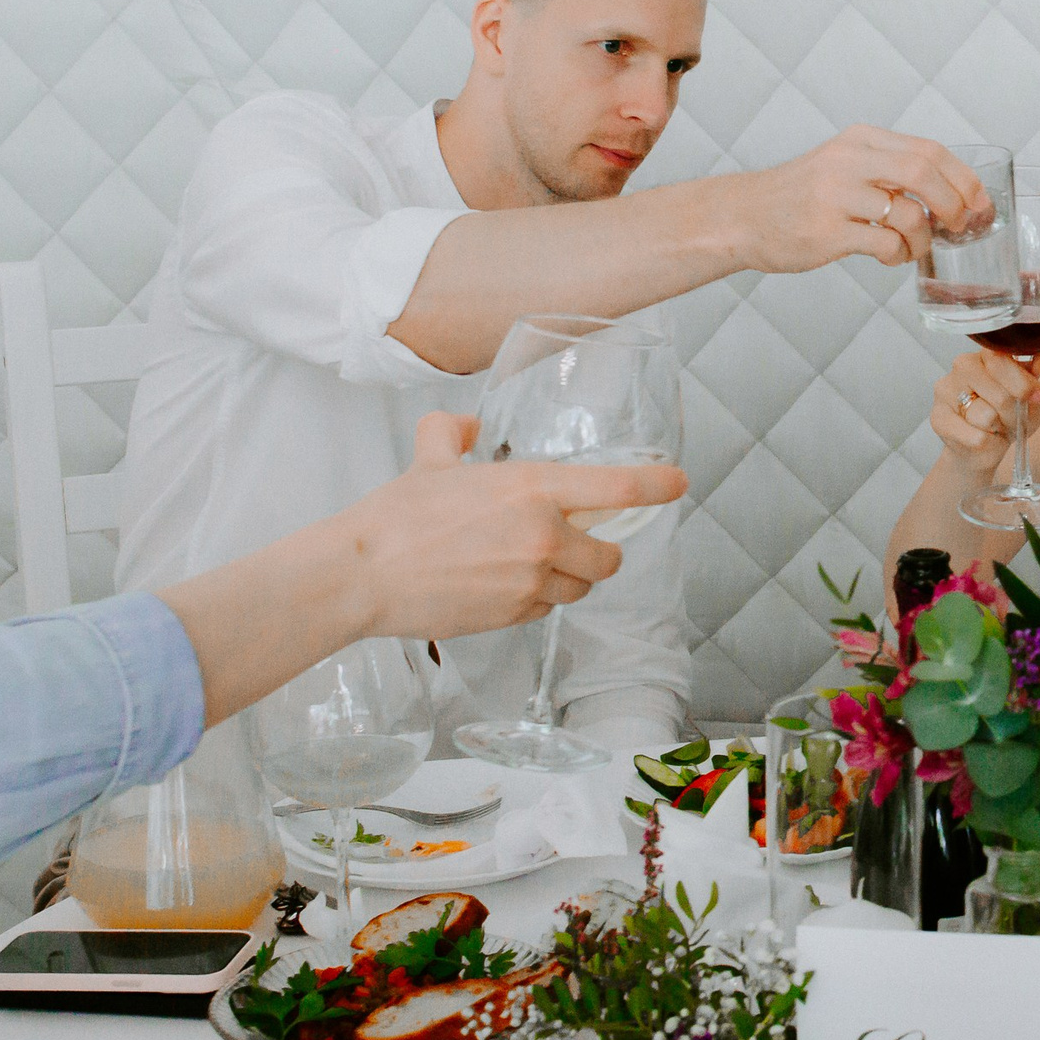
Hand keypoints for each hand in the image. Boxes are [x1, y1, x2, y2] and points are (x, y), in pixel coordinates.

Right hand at [332, 413, 690, 639]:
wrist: (361, 575)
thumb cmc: (394, 516)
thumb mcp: (430, 459)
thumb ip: (454, 432)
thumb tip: (471, 424)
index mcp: (534, 488)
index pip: (618, 486)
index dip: (656, 484)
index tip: (677, 482)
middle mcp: (544, 534)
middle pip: (609, 556)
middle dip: (597, 553)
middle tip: (570, 543)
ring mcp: (532, 579)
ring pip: (581, 587)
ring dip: (567, 579)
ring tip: (527, 566)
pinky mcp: (515, 615)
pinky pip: (548, 609)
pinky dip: (536, 600)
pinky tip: (501, 586)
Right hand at [735, 127, 990, 272]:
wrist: (743, 216)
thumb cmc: (802, 195)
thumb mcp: (844, 164)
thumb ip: (889, 169)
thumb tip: (952, 193)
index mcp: (861, 140)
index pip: (930, 150)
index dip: (965, 179)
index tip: (981, 204)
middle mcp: (849, 161)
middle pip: (925, 172)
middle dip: (955, 205)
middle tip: (959, 227)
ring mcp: (836, 196)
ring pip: (909, 214)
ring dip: (923, 239)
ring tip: (913, 247)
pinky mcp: (826, 232)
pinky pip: (884, 245)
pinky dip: (898, 256)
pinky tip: (890, 257)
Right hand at [931, 349, 1039, 473]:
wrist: (982, 447)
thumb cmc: (1005, 417)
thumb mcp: (1028, 399)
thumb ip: (1034, 379)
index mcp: (986, 354)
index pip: (1003, 361)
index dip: (1023, 385)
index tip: (1035, 398)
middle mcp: (962, 365)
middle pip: (999, 394)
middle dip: (1013, 413)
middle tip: (1012, 420)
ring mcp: (946, 390)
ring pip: (986, 416)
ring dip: (999, 428)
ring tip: (996, 427)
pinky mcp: (938, 417)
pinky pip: (975, 436)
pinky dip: (986, 443)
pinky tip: (982, 438)